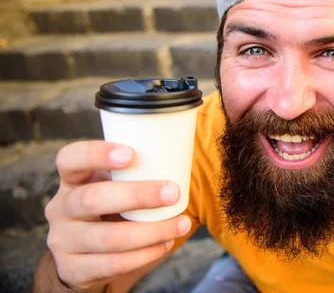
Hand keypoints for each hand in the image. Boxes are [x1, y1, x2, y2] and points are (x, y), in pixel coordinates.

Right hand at [45, 141, 192, 290]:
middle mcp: (61, 209)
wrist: (82, 257)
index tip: (131, 154)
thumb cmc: (109, 209)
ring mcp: (64, 241)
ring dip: (151, 232)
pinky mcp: (74, 269)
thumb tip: (180, 158)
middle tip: (172, 192)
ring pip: (108, 238)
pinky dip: (145, 254)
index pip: (70, 159)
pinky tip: (165, 244)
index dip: (96, 154)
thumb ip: (132, 174)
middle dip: (137, 196)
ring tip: (181, 224)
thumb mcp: (111, 187)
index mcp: (72, 180)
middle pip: (91, 199)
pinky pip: (113, 264)